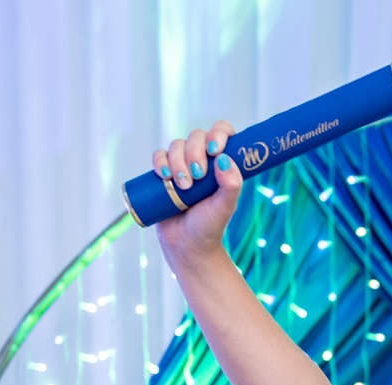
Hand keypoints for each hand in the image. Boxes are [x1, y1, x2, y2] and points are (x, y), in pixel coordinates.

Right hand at [152, 120, 241, 267]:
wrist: (186, 245)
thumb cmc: (210, 226)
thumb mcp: (225, 207)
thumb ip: (232, 185)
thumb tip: (225, 159)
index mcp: (223, 164)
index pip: (223, 133)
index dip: (219, 133)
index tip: (214, 150)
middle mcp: (204, 161)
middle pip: (197, 136)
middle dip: (195, 153)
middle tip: (197, 178)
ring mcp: (183, 165)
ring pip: (177, 145)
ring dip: (178, 161)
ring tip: (183, 187)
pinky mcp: (165, 174)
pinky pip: (159, 155)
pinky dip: (160, 161)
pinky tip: (164, 176)